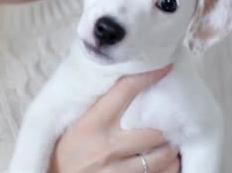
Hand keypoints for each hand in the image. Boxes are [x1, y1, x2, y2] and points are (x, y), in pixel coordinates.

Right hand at [49, 65, 179, 172]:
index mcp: (92, 124)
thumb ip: (96, 109)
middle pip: (154, 131)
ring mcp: (118, 171)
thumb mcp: (73, 126)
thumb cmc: (61, 154)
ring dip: (169, 151)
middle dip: (164, 128)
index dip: (148, 76)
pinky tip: (164, 164)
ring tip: (167, 146)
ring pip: (163, 157)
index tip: (164, 68)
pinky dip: (168, 169)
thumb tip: (120, 86)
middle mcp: (108, 147)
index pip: (125, 91)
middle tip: (166, 123)